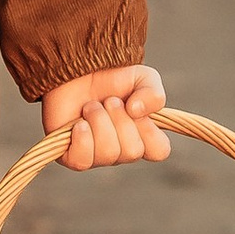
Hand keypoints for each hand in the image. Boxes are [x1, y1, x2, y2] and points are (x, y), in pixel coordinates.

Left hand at [40, 60, 169, 168]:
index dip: (148, 129)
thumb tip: (137, 111)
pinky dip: (82, 138)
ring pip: (108, 153)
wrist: (76, 72)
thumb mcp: (142, 78)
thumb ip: (153, 94)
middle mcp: (123, 151)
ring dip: (99, 120)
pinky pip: (83, 161)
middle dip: (119, 118)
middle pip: (132, 151)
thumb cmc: (111, 78)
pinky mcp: (75, 157)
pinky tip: (79, 124)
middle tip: (109, 101)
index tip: (134, 108)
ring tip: (91, 106)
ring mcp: (99, 157)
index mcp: (143, 136)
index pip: (159, 151)